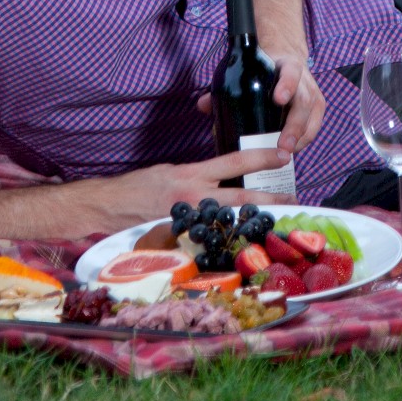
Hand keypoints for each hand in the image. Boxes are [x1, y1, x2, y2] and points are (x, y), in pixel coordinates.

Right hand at [94, 148, 297, 230]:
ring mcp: (189, 222)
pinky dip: (227, 243)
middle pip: (241, 196)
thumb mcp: (169, 172)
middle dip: (270, 197)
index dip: (261, 156)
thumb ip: (195, 176)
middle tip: (294, 198)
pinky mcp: (182, 241)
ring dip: (254, 222)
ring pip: (230, 222)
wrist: (108, 206)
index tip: (283, 153)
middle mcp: (193, 197)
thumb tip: (219, 178)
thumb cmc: (138, 187)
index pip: (233, 161)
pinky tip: (242, 247)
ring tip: (276, 224)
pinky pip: (211, 242)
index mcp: (191, 175)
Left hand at [194, 54, 324, 153]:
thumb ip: (226, 86)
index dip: (287, 85)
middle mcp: (305, 80)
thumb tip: (203, 105)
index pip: (291, 73)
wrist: (287, 58)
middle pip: (304, 103)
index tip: (278, 99)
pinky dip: (302, 142)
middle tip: (283, 146)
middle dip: (294, 126)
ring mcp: (314, 95)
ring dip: (299, 139)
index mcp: (287, 66)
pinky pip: (313, 129)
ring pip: (311, 119)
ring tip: (285, 156)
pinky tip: (289, 153)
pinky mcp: (317, 110)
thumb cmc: (266, 68)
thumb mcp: (250, 69)